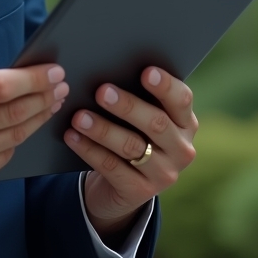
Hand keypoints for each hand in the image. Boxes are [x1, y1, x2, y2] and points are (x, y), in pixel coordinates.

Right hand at [0, 64, 68, 197]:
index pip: (1, 86)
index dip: (33, 78)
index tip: (53, 71)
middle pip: (14, 111)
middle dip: (44, 95)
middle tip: (60, 85)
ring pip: (14, 134)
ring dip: (38, 117)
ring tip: (51, 103)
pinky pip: (3, 156)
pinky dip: (17, 139)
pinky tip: (25, 126)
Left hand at [64, 67, 196, 238]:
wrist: (122, 185)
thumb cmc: (131, 133)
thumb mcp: (141, 117)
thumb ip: (136, 95)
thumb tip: (106, 65)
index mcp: (185, 122)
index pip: (182, 100)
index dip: (165, 86)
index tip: (146, 71)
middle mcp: (181, 148)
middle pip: (156, 123)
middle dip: (127, 106)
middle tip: (101, 91)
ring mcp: (164, 174)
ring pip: (131, 147)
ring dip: (102, 129)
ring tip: (78, 116)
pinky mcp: (140, 192)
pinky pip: (112, 167)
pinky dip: (89, 149)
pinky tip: (72, 136)